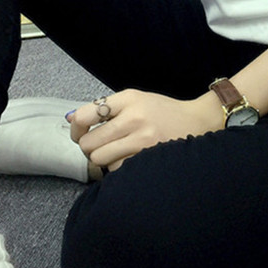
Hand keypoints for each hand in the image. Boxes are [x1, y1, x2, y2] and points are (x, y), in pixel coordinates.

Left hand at [67, 88, 222, 171]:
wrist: (197, 121)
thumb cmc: (162, 111)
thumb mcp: (136, 99)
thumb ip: (106, 108)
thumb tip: (70, 119)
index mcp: (129, 99)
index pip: (85, 115)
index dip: (76, 128)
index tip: (80, 132)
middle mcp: (135, 117)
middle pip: (88, 143)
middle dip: (89, 147)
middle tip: (100, 145)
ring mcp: (142, 139)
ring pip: (100, 159)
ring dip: (104, 158)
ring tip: (117, 151)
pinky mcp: (148, 157)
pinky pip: (117, 169)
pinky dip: (118, 166)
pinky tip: (130, 157)